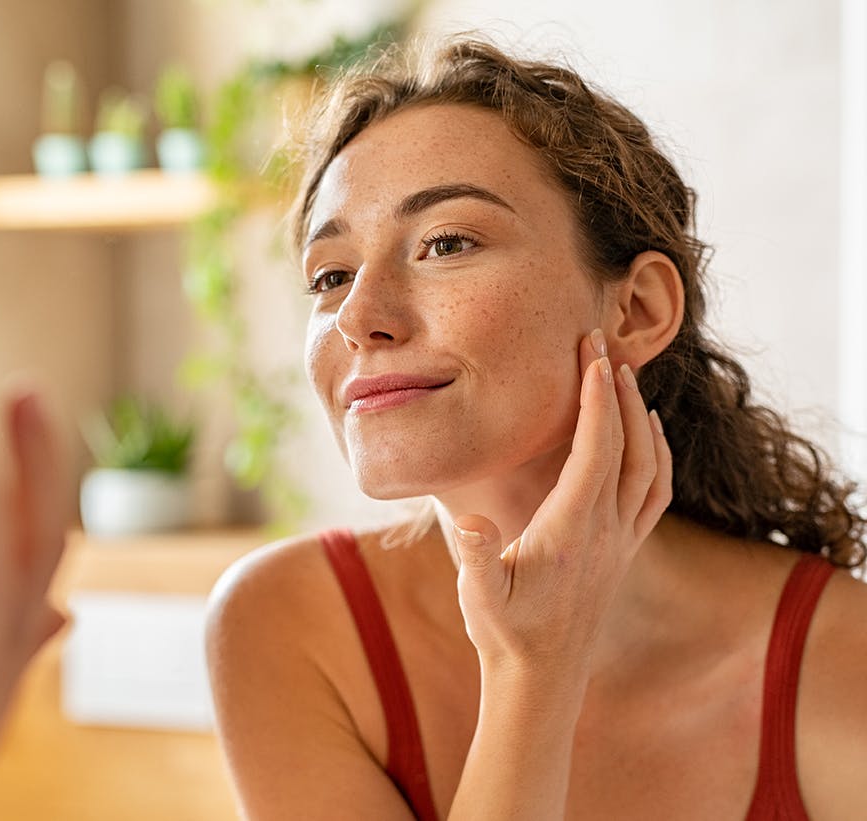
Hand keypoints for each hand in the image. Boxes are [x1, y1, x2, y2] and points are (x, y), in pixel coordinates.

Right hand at [452, 329, 671, 670]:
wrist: (542, 678)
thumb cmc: (505, 633)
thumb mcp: (480, 597)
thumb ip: (478, 557)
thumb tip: (471, 521)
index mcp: (573, 529)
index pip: (596, 450)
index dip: (595, 399)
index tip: (589, 354)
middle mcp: (607, 530)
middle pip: (627, 446)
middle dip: (616, 390)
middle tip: (601, 344)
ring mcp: (622, 540)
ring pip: (650, 466)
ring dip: (641, 417)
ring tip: (624, 377)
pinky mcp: (624, 550)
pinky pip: (656, 492)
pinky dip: (658, 454)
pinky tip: (648, 435)